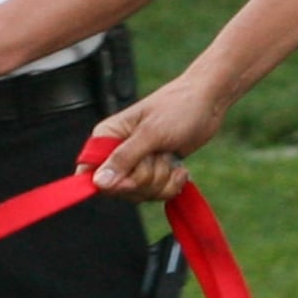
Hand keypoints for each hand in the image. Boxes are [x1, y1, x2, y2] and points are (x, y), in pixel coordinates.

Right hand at [89, 68, 234, 197]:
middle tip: (159, 156)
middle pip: (118, 189)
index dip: (109, 183)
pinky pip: (156, 194)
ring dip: (161, 180)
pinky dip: (172, 184)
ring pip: (140, 193)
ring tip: (170, 156)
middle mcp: (118, 152)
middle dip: (145, 179)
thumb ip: (124, 158)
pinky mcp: (155, 172)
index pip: (89, 172)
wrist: (208, 103)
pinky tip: (179, 168)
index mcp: (107, 136)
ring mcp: (137, 164)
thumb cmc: (178, 108)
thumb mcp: (151, 133)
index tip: (130, 180)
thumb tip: (98, 182)